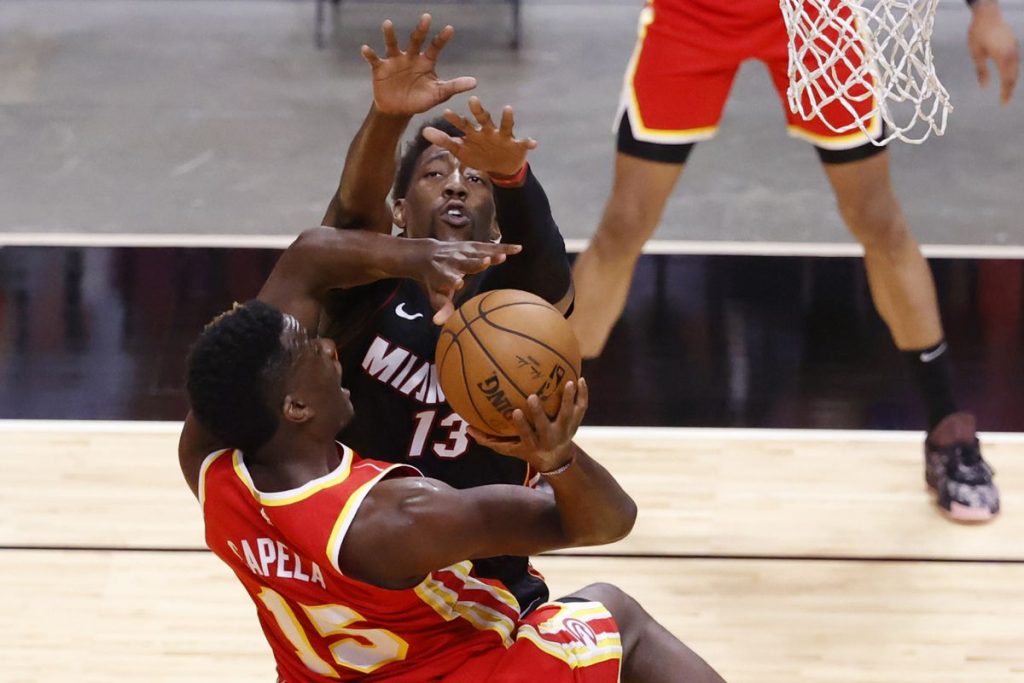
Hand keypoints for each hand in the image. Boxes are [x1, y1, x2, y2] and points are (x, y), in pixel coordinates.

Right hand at [361, 15, 477, 115]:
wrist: (398, 110)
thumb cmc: (420, 100)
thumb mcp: (438, 94)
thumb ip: (454, 86)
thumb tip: (475, 82)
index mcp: (426, 61)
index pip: (435, 47)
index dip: (442, 39)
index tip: (450, 29)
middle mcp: (410, 57)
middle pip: (416, 40)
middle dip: (421, 29)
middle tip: (427, 17)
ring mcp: (394, 61)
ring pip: (392, 45)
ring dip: (390, 35)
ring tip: (388, 23)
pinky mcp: (380, 69)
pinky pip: (374, 59)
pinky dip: (369, 54)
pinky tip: (365, 49)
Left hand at [419, 240, 521, 323]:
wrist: (426, 255)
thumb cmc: (434, 281)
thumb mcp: (435, 295)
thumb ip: (441, 309)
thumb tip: (438, 324)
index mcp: (444, 275)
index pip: (449, 278)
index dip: (453, 280)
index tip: (458, 282)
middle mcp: (454, 261)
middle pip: (466, 262)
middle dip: (475, 263)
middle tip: (485, 262)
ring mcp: (464, 251)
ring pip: (479, 252)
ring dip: (491, 254)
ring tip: (504, 256)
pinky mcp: (473, 245)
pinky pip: (489, 246)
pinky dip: (502, 247)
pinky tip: (517, 249)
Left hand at [422, 97, 537, 177]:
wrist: (502, 166)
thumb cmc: (480, 154)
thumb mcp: (461, 150)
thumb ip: (444, 140)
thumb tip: (423, 132)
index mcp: (475, 132)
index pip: (463, 124)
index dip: (455, 119)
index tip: (446, 112)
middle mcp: (489, 131)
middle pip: (483, 119)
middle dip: (478, 111)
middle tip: (472, 100)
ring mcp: (504, 137)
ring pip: (505, 126)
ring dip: (506, 118)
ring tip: (508, 108)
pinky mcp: (518, 145)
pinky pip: (524, 144)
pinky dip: (529, 143)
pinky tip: (534, 142)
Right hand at [469, 379, 587, 472]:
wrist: (556, 460)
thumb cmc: (527, 450)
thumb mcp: (509, 449)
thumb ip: (489, 440)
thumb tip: (467, 428)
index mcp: (533, 443)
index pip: (526, 434)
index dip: (521, 425)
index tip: (514, 411)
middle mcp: (549, 437)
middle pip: (545, 425)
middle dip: (539, 412)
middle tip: (532, 396)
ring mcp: (564, 430)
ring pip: (568, 415)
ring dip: (568, 400)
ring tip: (569, 382)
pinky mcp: (575, 423)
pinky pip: (581, 408)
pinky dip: (582, 395)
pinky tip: (581, 378)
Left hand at [967, 1, 1019, 103]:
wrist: (987, 14)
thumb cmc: (978, 33)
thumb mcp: (976, 54)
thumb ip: (981, 71)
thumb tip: (984, 87)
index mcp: (1002, 57)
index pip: (1007, 79)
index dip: (1006, 92)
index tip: (1003, 103)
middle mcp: (1012, 53)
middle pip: (1014, 75)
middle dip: (1010, 89)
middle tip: (1005, 101)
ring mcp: (1014, 47)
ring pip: (1016, 68)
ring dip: (1012, 80)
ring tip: (1007, 91)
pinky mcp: (1014, 43)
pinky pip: (1016, 61)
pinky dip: (1013, 71)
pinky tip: (1008, 76)